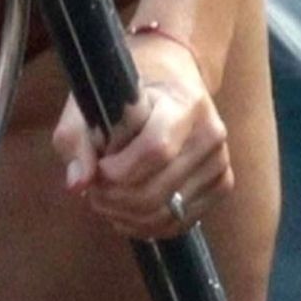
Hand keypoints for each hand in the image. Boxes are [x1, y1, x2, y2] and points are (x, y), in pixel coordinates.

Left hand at [52, 34, 232, 239]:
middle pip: (160, 188)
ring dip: (129, 215)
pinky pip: (182, 221)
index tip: (98, 168)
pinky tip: (127, 212)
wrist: (172, 75)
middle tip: (93, 191)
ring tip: (106, 200)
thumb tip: (77, 184)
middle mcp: (209, 132)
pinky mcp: (223, 182)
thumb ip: (78, 136)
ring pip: (170, 211)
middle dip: (118, 198)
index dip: (121, 169)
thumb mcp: (94, 95)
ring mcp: (220, 160)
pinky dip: (149, 226)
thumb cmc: (129, 84)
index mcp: (184, 101)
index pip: (156, 148)